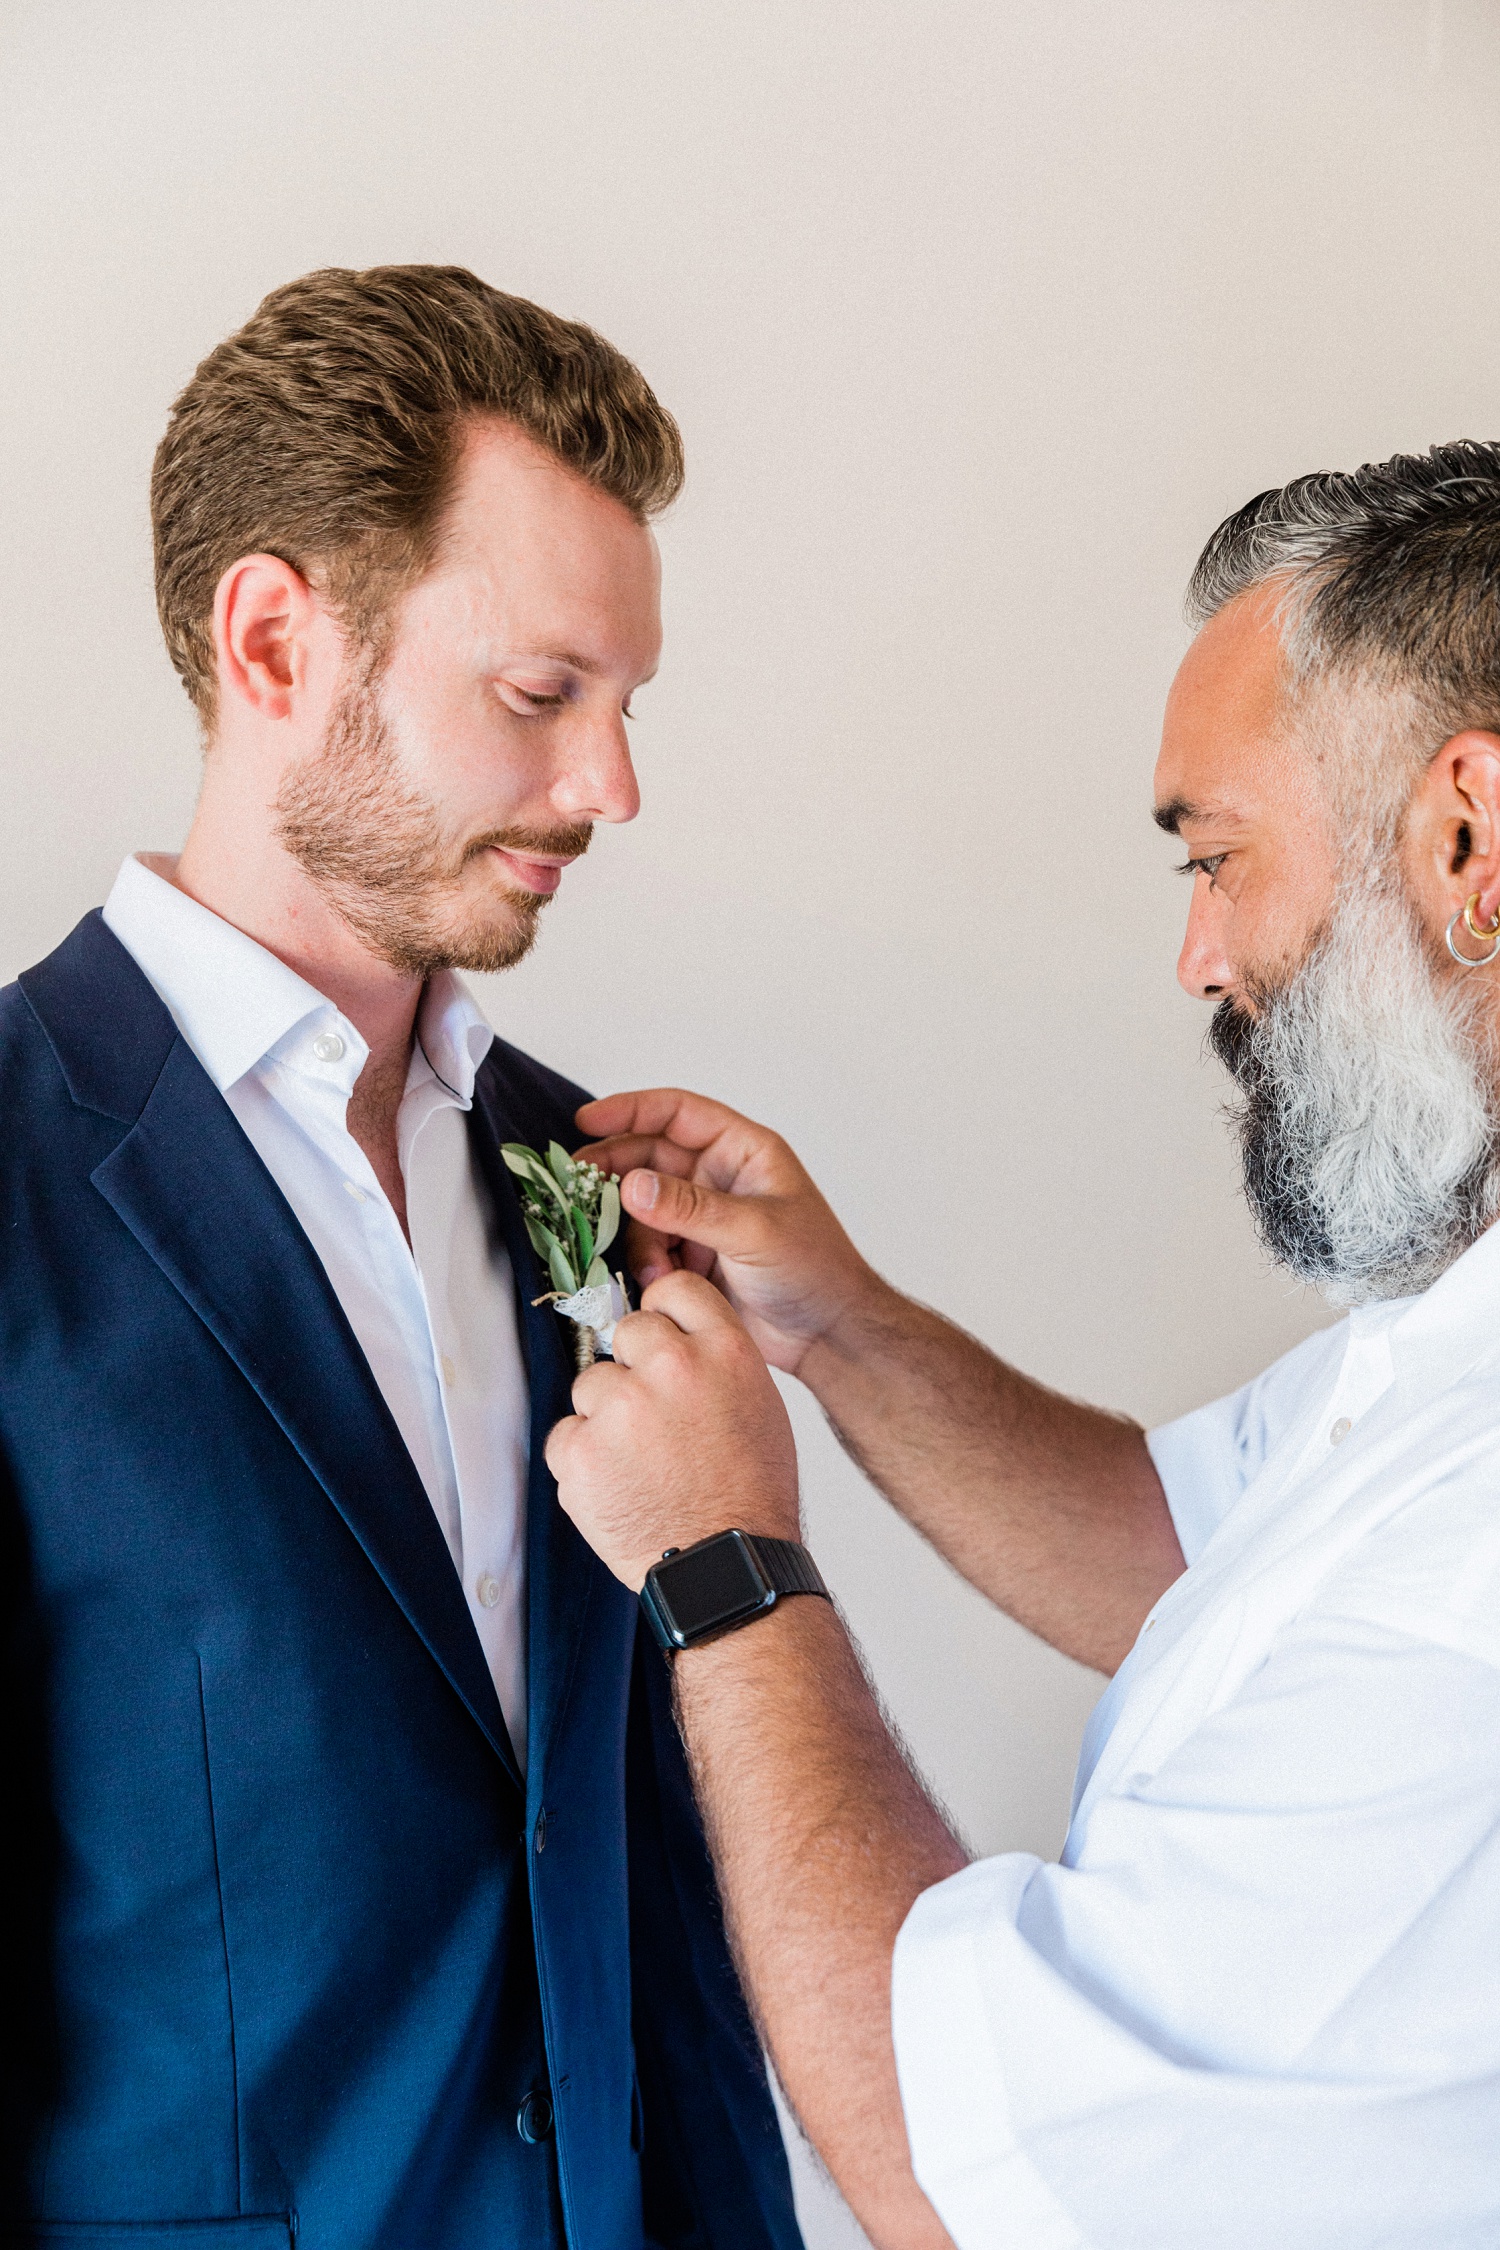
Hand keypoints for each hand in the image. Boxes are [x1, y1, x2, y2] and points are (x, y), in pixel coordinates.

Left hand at [545, 1270, 801, 1590]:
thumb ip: (716, 1360)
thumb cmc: (751, 1493)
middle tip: (654, 1415)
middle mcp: (672, 1367)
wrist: (725, 1566)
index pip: (674, 1288)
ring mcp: (622, 1408)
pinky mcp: (583, 1450)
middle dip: (634, 1367)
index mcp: (723, 1351)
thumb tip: (675, 1338)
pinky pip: (566, 1435)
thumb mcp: (759, 1405)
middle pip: (627, 1331)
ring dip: (606, 1416)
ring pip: (591, 1385)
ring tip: (641, 1462)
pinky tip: (619, 1484)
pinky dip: (584, 1460)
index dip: (663, 1312)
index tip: (659, 1335)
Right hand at [574, 1088, 884, 1377]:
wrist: (825, 1334)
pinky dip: (647, 1264)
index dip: (631, 1110)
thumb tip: (632, 1184)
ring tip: (655, 1271)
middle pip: (649, 1158)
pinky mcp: (693, 1256)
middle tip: (579, 1188)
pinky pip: (650, 1247)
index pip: (677, 1114)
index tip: (586, 1120)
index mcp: (742, 1151)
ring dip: (637, 1237)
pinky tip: (660, 1286)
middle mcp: (719, 1177)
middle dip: (615, 1173)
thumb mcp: (754, 1231)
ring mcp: (703, 1217)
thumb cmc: (814, 1270)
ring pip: (643, 1209)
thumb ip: (691, 1208)